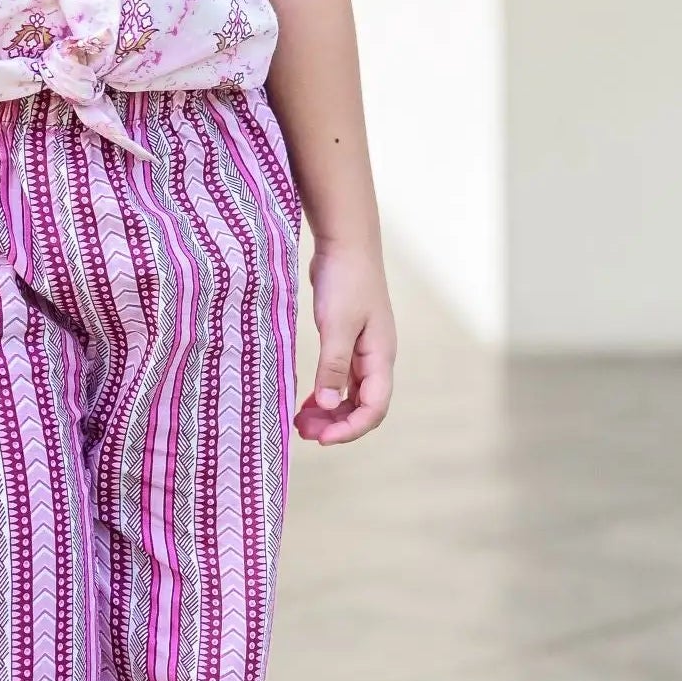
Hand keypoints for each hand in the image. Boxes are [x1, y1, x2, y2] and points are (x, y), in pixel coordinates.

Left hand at [296, 242, 394, 444]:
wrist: (346, 242)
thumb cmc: (345, 280)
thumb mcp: (337, 325)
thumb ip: (333, 367)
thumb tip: (329, 407)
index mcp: (381, 357)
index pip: (374, 408)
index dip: (350, 429)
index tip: (321, 438)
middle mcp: (376, 358)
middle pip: (363, 406)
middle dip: (336, 424)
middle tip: (303, 432)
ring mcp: (363, 350)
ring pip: (350, 394)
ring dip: (330, 412)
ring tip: (301, 421)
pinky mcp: (348, 340)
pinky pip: (340, 378)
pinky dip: (325, 392)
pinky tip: (307, 400)